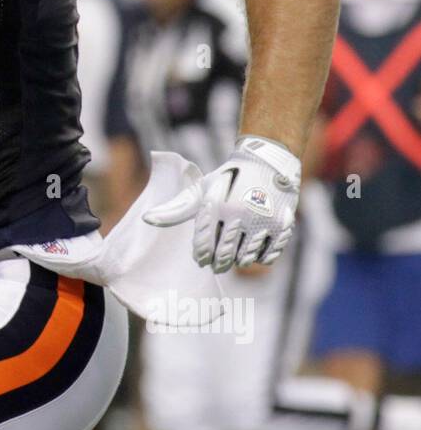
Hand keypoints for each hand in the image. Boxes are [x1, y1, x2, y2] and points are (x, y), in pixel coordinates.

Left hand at [142, 135, 300, 272]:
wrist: (266, 163)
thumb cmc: (227, 180)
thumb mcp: (201, 190)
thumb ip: (176, 209)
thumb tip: (147, 219)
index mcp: (215, 206)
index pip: (204, 246)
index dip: (201, 257)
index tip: (201, 260)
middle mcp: (238, 214)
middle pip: (224, 256)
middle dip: (218, 264)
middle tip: (216, 266)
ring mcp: (262, 221)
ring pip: (245, 259)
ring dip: (238, 261)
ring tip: (234, 256)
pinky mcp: (281, 226)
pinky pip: (267, 256)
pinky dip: (259, 258)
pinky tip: (253, 250)